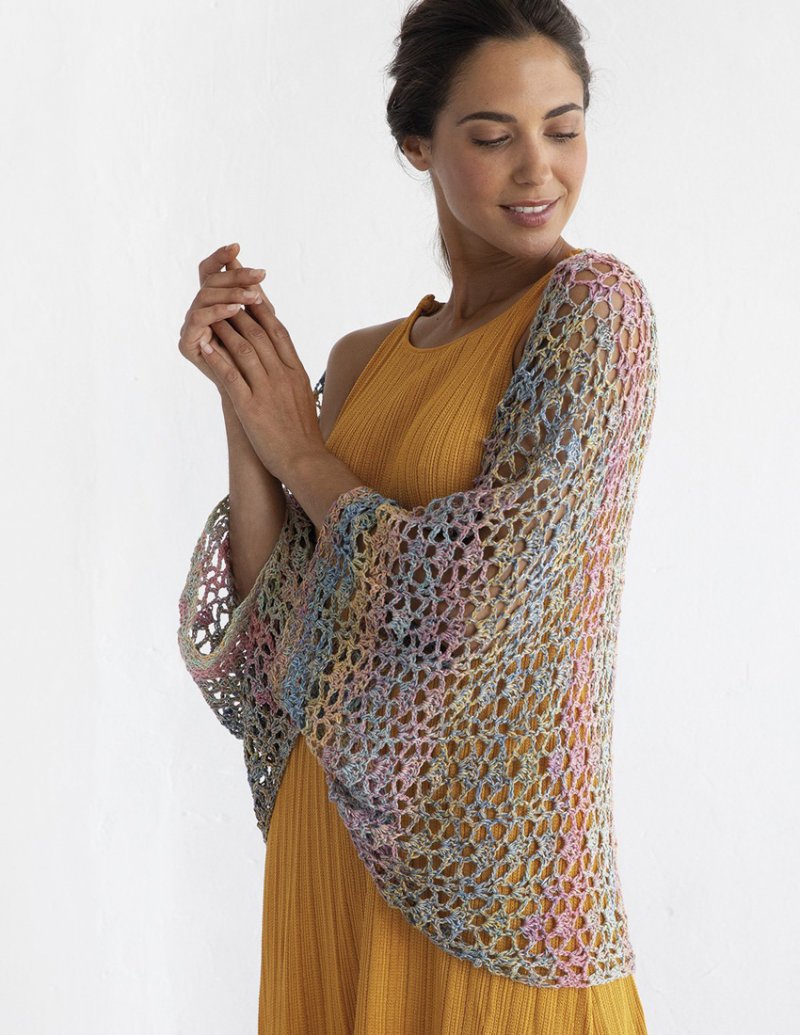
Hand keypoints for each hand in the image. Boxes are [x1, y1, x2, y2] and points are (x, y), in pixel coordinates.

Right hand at [177, 242, 265, 396]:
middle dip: (235, 275)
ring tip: (254, 295)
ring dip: (231, 293)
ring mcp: (191, 326)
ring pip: (204, 297)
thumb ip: (257, 300)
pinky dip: (218, 312)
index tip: (237, 246)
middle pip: (209, 282)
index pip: (210, 272)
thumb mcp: (262, 325)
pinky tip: (237, 310)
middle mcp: (199, 311)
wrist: (254, 397)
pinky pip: (198, 320)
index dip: (220, 258)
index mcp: (213, 303)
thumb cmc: (260, 361)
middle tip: (260, 274)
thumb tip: (258, 271)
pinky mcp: (187, 343)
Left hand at [198, 266, 326, 484]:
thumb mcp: (303, 398)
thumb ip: (293, 377)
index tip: (250, 291)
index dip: (263, 308)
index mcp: (296, 371)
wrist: (305, 462)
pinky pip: (231, 375)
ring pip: (245, 348)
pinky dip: (218, 357)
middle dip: (240, 308)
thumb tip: (283, 361)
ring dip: (226, 327)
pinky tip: (205, 344)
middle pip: (260, 333)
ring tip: (210, 312)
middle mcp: (283, 375)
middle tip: (224, 290)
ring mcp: (267, 390)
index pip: (278, 331)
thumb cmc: (303, 435)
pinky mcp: (251, 407)